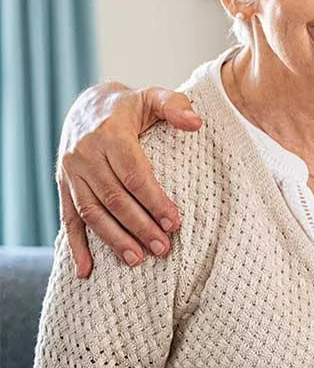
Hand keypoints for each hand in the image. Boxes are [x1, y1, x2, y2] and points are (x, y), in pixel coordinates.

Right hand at [56, 83, 200, 277]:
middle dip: (139, 226)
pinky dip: (76, 246)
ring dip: (114, 239)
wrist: (87, 106)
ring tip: (138, 260)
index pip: (134, 174)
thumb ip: (176, 106)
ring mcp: (71, 173)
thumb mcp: (153, 96)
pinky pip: (68, 219)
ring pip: (92, 212)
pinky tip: (87, 270)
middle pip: (114, 198)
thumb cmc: (130, 106)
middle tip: (163, 248)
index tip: (174, 222)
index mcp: (111, 134)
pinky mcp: (63, 186)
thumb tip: (196, 123)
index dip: (154, 200)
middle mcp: (86, 155)